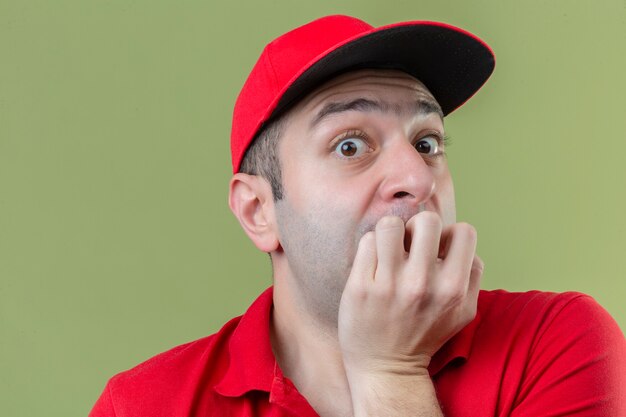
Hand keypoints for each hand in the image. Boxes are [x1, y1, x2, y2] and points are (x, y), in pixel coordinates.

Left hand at [338, 211, 483, 376]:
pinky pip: (366, 241)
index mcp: (453, 289)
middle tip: (410, 246)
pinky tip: (373, 264)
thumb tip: (461, 239)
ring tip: (389, 250)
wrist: (386, 369)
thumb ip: (471, 275)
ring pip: (390, 224)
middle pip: (426, 220)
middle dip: (418, 228)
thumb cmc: (425, 334)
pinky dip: (371, 247)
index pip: (464, 231)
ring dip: (390, 233)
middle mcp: (422, 284)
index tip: (436, 250)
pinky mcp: (360, 286)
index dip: (449, 236)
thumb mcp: (463, 312)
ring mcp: (389, 284)